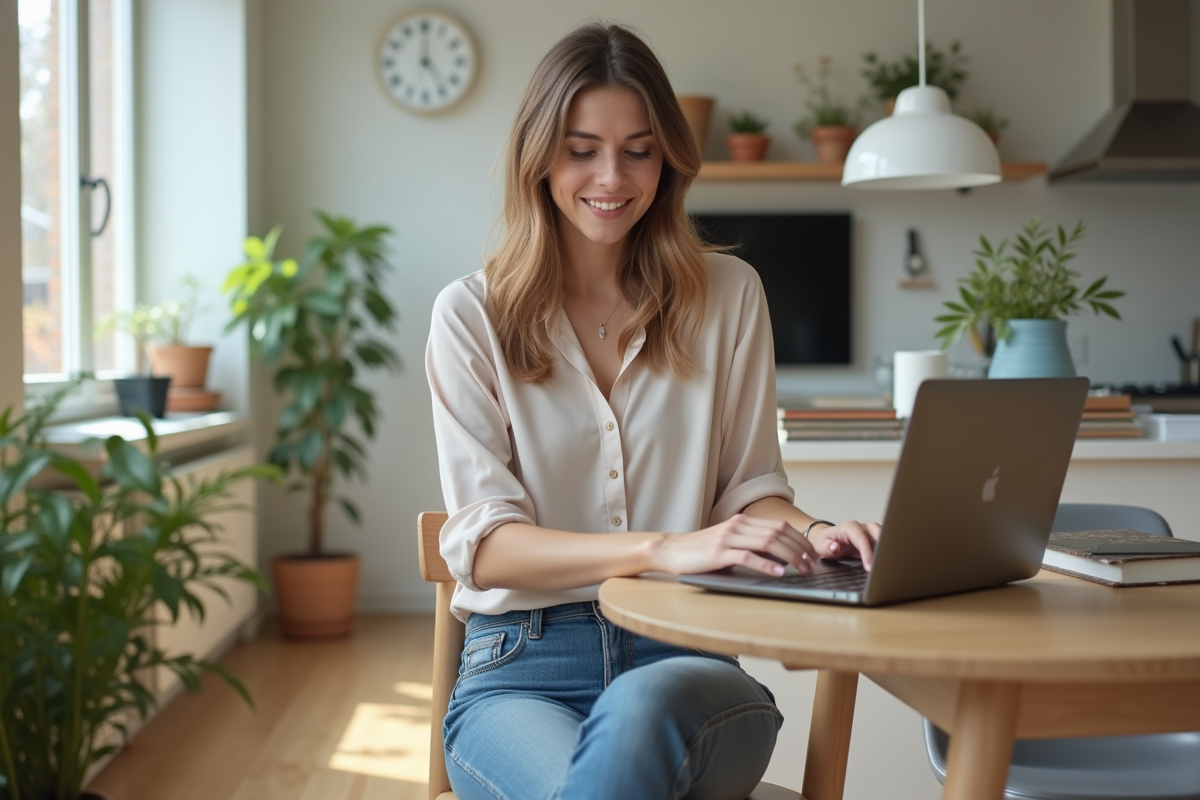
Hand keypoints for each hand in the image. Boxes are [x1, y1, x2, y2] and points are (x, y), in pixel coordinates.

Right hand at [651, 514, 821, 576]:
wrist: (671, 550)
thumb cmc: (701, 551)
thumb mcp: (729, 543)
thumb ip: (751, 545)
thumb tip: (781, 558)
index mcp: (743, 521)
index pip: (780, 526)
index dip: (801, 540)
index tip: (813, 555)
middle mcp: (738, 525)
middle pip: (778, 533)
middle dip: (801, 549)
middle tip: (814, 565)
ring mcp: (728, 537)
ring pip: (767, 542)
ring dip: (790, 557)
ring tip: (803, 569)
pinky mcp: (718, 552)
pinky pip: (747, 556)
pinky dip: (765, 564)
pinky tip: (778, 572)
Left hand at [806, 520, 881, 570]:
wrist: (824, 539)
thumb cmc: (823, 541)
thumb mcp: (821, 545)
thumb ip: (827, 547)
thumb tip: (835, 547)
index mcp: (849, 528)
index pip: (861, 539)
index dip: (867, 553)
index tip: (869, 567)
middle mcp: (861, 528)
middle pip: (877, 531)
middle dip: (883, 545)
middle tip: (885, 563)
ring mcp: (868, 533)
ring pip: (883, 535)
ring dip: (887, 548)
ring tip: (889, 564)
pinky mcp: (872, 540)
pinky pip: (882, 543)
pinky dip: (886, 551)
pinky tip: (887, 563)